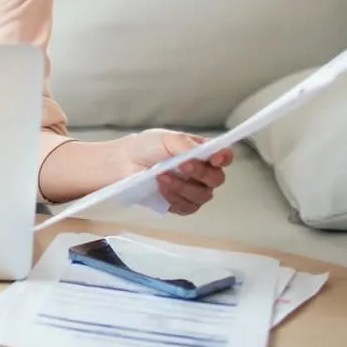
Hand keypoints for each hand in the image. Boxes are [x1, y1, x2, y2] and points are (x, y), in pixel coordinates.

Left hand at [113, 129, 232, 215]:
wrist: (123, 163)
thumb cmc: (146, 147)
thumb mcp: (166, 139)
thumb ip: (186, 145)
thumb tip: (203, 152)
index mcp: (202, 152)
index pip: (224, 157)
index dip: (224, 158)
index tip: (215, 158)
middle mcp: (202, 172)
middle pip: (216, 179)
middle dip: (200, 172)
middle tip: (182, 164)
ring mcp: (193, 190)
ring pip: (202, 196)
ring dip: (182, 186)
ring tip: (161, 175)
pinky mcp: (180, 205)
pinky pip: (187, 207)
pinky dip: (174, 197)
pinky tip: (161, 187)